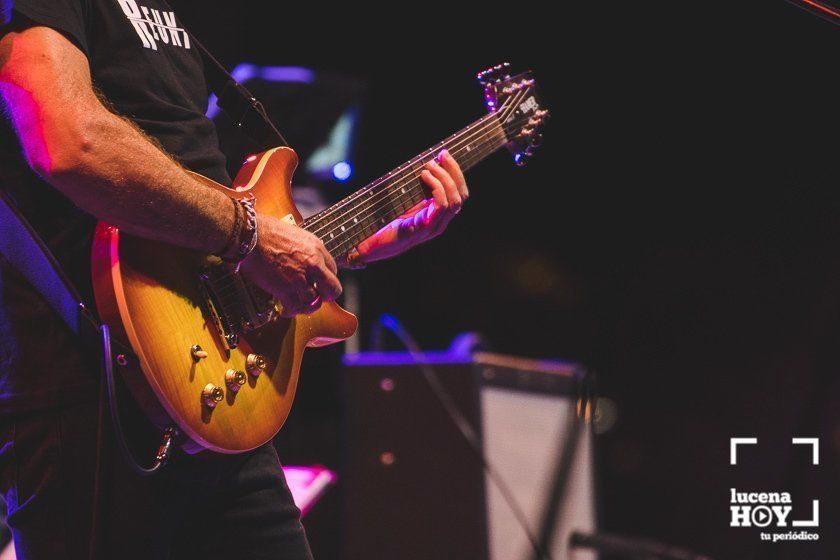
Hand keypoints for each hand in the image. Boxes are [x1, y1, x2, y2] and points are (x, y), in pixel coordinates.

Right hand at [240, 214, 341, 316]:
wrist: (250, 235)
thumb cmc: (267, 231)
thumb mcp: (297, 234)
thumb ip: (306, 248)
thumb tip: (307, 257)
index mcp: (316, 248)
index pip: (333, 270)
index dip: (326, 279)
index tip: (320, 282)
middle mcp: (313, 264)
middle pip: (332, 289)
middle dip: (326, 295)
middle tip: (319, 297)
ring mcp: (300, 278)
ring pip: (314, 301)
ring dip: (307, 305)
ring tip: (301, 305)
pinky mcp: (285, 289)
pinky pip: (295, 306)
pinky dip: (291, 310)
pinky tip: (287, 309)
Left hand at [355, 149, 468, 263]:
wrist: (371, 243)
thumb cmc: (385, 221)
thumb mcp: (405, 200)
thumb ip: (417, 188)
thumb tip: (424, 164)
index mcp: (438, 215)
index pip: (460, 193)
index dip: (456, 173)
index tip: (444, 155)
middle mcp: (440, 222)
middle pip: (462, 195)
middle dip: (454, 172)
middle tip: (441, 155)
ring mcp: (434, 227)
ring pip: (454, 200)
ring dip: (444, 178)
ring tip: (429, 166)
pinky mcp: (423, 228)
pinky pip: (441, 206)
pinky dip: (437, 188)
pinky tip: (424, 176)